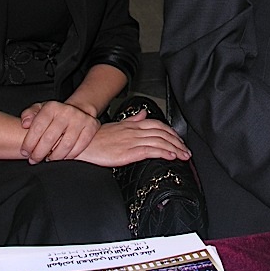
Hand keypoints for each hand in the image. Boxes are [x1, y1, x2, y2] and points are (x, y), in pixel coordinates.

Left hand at [19, 101, 100, 162]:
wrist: (79, 110)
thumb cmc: (56, 114)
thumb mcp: (40, 109)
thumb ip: (28, 115)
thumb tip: (25, 124)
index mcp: (52, 107)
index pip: (37, 127)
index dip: (29, 143)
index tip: (25, 152)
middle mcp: (67, 111)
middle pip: (50, 138)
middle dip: (39, 153)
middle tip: (34, 160)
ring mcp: (80, 119)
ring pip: (65, 145)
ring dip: (54, 157)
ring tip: (48, 159)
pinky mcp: (91, 127)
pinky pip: (80, 146)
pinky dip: (69, 156)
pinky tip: (62, 158)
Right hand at [75, 110, 191, 167]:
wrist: (82, 144)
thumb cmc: (97, 137)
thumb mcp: (117, 124)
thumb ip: (132, 120)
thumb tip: (143, 113)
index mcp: (133, 124)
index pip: (159, 125)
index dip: (172, 132)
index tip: (179, 141)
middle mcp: (135, 131)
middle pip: (163, 133)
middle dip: (177, 142)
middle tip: (186, 151)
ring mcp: (132, 141)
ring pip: (159, 141)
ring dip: (174, 149)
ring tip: (183, 156)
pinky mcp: (128, 152)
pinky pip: (150, 150)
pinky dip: (163, 152)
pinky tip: (170, 157)